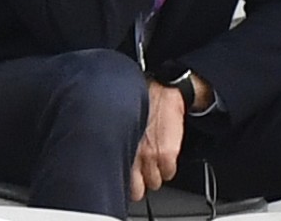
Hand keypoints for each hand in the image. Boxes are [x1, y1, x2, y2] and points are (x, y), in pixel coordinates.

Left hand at [129, 80, 185, 201]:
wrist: (162, 90)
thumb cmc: (140, 102)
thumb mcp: (120, 125)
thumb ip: (117, 145)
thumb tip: (111, 161)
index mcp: (117, 149)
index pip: (119, 183)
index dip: (123, 182)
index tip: (125, 178)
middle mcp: (133, 156)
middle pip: (136, 191)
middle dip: (139, 183)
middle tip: (140, 173)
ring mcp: (151, 157)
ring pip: (154, 183)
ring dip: (155, 174)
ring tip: (154, 162)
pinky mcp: (168, 155)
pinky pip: (169, 173)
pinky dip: (168, 168)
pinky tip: (165, 156)